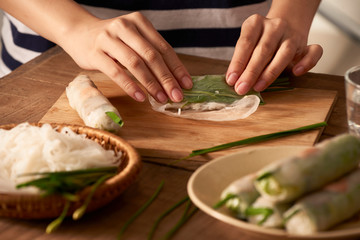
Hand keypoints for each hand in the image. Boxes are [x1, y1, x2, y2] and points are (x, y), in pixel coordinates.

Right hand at [62, 12, 192, 102]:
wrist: (78, 33)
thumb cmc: (113, 41)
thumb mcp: (133, 39)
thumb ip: (150, 53)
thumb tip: (174, 80)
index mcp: (139, 22)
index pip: (163, 47)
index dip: (177, 68)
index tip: (186, 85)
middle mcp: (125, 27)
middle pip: (151, 56)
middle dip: (167, 78)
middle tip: (176, 96)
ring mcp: (108, 39)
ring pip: (135, 63)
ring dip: (151, 83)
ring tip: (160, 98)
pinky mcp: (95, 53)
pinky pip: (116, 72)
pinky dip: (130, 86)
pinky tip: (141, 97)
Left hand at [226, 14, 322, 94]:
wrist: (284, 29)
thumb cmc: (260, 42)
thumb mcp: (248, 46)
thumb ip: (242, 61)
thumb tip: (234, 81)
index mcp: (256, 22)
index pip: (246, 42)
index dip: (238, 62)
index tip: (231, 79)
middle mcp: (275, 26)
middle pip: (263, 49)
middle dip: (251, 71)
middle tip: (242, 88)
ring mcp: (293, 35)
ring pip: (285, 52)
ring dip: (271, 72)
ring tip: (258, 87)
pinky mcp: (308, 45)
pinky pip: (313, 52)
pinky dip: (306, 62)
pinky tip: (296, 72)